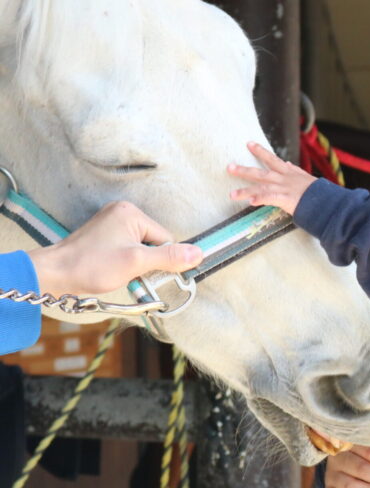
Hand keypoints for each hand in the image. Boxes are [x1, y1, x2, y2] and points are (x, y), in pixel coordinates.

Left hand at [27, 201, 201, 296]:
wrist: (53, 274)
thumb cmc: (91, 266)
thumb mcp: (136, 262)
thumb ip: (169, 257)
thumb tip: (198, 254)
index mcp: (131, 212)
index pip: (165, 238)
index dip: (160, 259)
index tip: (147, 273)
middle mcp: (121, 212)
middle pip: (154, 242)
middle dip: (147, 262)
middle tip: (130, 274)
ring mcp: (110, 223)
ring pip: (141, 247)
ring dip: (136, 264)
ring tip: (118, 272)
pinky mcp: (103, 235)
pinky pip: (127, 248)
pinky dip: (126, 262)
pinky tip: (113, 269)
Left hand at [228, 142, 316, 214]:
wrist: (327, 199)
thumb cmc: (319, 192)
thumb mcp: (307, 177)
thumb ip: (296, 171)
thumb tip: (288, 164)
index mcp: (290, 173)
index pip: (272, 159)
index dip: (260, 151)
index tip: (249, 143)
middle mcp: (284, 179)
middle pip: (261, 172)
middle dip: (244, 170)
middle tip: (229, 167)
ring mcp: (283, 188)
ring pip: (261, 187)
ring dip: (246, 190)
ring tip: (232, 195)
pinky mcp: (286, 199)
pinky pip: (270, 198)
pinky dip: (260, 199)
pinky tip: (250, 202)